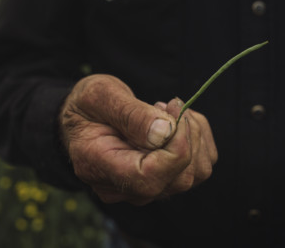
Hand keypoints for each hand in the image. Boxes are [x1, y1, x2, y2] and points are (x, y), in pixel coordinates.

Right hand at [60, 74, 216, 204]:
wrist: (85, 118)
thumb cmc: (87, 105)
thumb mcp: (100, 96)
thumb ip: (130, 114)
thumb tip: (166, 132)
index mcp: (99, 167)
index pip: (149, 177)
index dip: (174, 148)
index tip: (174, 109)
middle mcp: (124, 188)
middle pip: (178, 179)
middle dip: (187, 135)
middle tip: (170, 104)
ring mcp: (145, 189)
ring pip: (194, 175)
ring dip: (194, 136)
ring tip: (168, 110)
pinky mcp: (163, 181)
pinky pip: (199, 167)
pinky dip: (198, 139)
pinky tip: (175, 121)